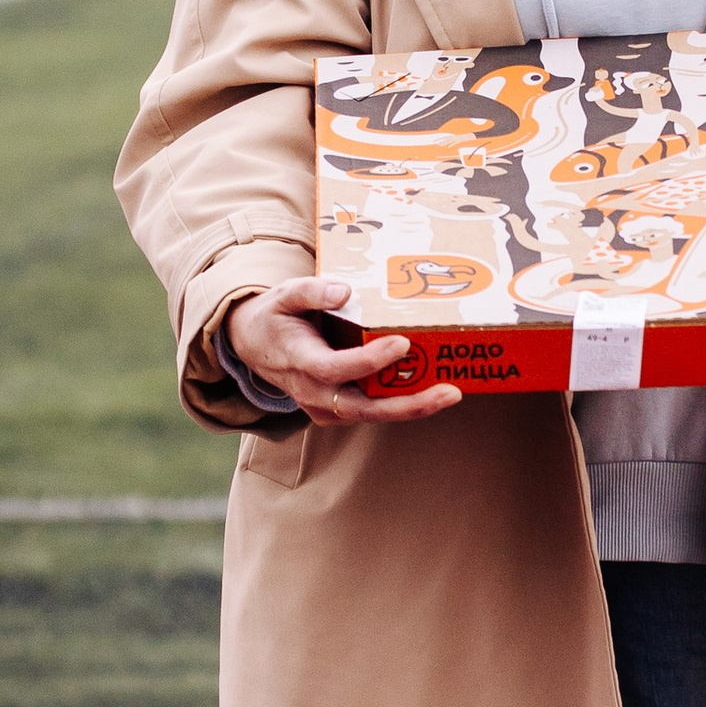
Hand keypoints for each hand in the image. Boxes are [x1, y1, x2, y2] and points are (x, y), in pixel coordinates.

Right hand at [222, 278, 461, 425]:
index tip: (402, 343)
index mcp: (299, 361)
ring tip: (451, 392)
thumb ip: (311, 291)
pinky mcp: (336, 412)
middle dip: (408, 404)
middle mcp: (312, 391)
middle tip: (449, 392)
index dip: (368, 361)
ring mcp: (324, 407)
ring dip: (413, 408)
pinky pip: (371, 412)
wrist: (254, 346)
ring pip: (371, 415)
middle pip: (362, 408)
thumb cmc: (277, 316)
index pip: (335, 368)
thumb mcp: (285, 294)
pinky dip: (402, 404)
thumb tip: (344, 291)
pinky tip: (433, 390)